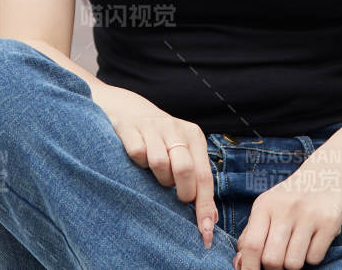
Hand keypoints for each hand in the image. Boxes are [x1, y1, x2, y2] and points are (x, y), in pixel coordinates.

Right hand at [93, 85, 216, 249]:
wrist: (130, 110)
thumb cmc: (162, 141)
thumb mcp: (184, 154)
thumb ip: (197, 180)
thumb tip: (211, 219)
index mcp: (194, 136)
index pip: (204, 176)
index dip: (205, 206)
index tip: (205, 231)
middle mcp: (176, 129)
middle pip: (185, 170)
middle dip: (181, 192)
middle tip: (174, 194)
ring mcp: (153, 126)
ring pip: (160, 164)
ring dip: (157, 178)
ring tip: (156, 173)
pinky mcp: (130, 128)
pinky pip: (137, 155)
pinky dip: (138, 164)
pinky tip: (138, 161)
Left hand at [233, 159, 341, 268]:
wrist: (327, 173)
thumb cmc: (291, 197)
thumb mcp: (267, 207)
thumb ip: (251, 234)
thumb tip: (240, 263)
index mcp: (265, 205)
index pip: (251, 245)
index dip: (249, 267)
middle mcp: (286, 208)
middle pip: (272, 259)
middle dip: (274, 267)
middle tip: (280, 257)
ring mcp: (309, 215)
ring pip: (293, 263)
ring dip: (294, 263)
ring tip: (297, 247)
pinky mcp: (329, 222)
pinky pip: (315, 258)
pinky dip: (312, 256)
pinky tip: (313, 240)